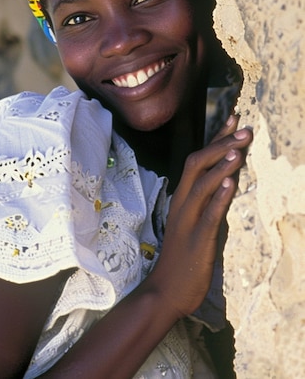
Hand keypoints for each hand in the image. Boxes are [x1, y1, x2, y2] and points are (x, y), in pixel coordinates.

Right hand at [146, 114, 252, 319]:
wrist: (166, 291)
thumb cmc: (182, 257)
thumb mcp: (194, 222)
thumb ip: (207, 200)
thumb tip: (228, 180)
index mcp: (182, 197)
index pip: (198, 159)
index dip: (216, 137)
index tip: (233, 118)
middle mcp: (183, 203)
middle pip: (197, 164)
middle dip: (221, 145)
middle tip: (244, 129)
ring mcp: (188, 221)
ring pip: (202, 185)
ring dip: (221, 166)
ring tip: (238, 150)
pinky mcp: (197, 240)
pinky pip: (208, 215)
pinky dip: (219, 198)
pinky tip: (231, 184)